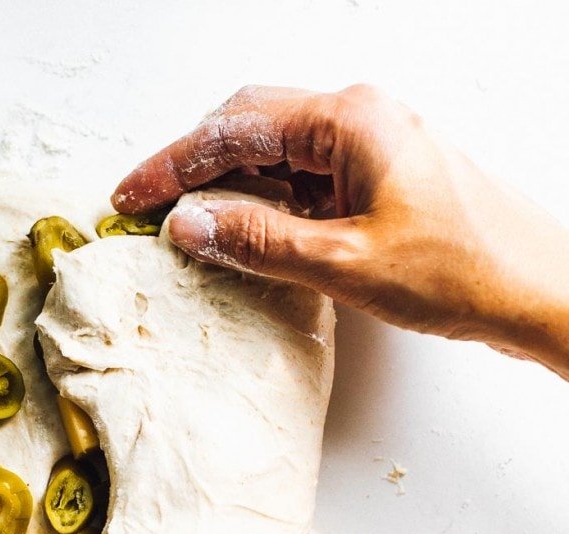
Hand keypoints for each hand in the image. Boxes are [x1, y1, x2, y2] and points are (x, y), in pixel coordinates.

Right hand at [113, 84, 568, 377]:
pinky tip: (240, 234)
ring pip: (274, 153)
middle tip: (145, 207)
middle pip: (250, 126)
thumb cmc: (460, 270)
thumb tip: (188, 225)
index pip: (235, 128)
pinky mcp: (376, 176)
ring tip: (183, 226)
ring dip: (226, 186)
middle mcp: (357, 119)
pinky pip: (302, 178)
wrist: (536, 289)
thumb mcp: (343, 263)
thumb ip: (258, 241)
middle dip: (192, 166)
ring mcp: (369, 146)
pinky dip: (263, 203)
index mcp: (348, 121)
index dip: (173, 165)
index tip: (130, 196)